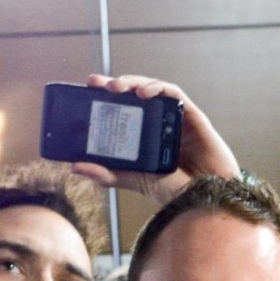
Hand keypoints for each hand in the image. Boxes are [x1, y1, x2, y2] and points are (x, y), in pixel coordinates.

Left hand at [69, 74, 241, 203]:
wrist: (205, 199)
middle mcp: (157, 122)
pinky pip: (173, 93)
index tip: (87, 89)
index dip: (104, 96)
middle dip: (115, 84)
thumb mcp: (133, 179)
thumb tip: (74, 166)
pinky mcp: (190, 115)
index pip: (121, 108)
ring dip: (133, 82)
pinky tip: (144, 92)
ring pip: (152, 88)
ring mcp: (173, 117)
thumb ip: (106, 173)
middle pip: (134, 94)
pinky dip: (158, 88)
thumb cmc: (174, 190)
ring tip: (117, 87)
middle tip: (96, 82)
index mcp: (142, 134)